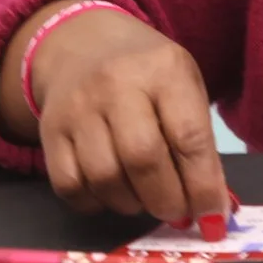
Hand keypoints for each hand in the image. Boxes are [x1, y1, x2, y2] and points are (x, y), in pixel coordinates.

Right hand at [0, 0, 232, 234]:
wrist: (83, 45)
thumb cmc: (147, 74)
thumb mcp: (184, 86)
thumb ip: (198, 141)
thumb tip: (210, 206)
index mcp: (164, 69)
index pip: (189, 136)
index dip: (203, 185)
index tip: (213, 217)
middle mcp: (117, 84)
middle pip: (143, 160)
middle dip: (167, 201)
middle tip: (178, 213)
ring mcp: (78, 107)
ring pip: (105, 178)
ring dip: (132, 204)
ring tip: (146, 199)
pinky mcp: (50, 131)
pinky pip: (70, 186)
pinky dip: (96, 203)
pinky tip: (112, 194)